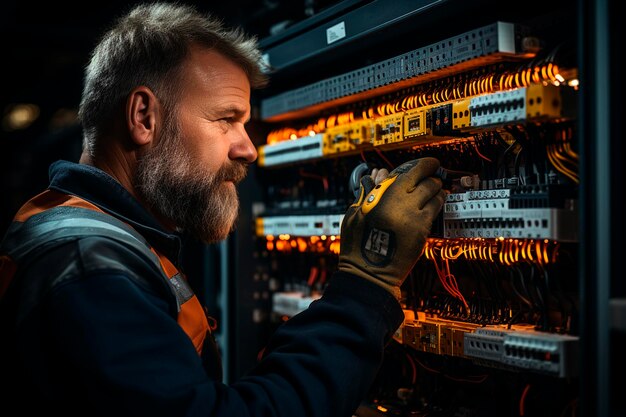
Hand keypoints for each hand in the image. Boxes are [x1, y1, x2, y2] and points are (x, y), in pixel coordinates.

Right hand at [338, 157, 446, 298]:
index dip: (424, 164)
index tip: (429, 162)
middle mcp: (402, 205)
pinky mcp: (422, 232)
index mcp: (383, 197)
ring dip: (437, 189)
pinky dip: (437, 204)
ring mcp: (415, 219)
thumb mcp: (354, 214)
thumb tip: (379, 174)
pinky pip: (435, 212)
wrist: (369, 273)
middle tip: (432, 175)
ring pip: (435, 196)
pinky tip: (435, 203)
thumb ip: (368, 192)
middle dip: (432, 176)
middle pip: (427, 182)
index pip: (411, 172)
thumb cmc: (357, 244)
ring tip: (437, 188)